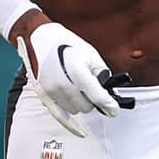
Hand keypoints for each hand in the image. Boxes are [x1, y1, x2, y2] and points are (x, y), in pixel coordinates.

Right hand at [15, 22, 121, 137]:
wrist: (45, 41)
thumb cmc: (68, 45)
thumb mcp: (91, 55)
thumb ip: (103, 74)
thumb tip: (111, 92)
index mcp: (77, 71)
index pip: (97, 96)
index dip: (109, 105)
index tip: (114, 109)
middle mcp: (62, 83)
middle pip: (86, 107)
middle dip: (92, 100)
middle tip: (92, 89)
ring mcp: (52, 91)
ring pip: (74, 110)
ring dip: (79, 104)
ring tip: (78, 88)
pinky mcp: (44, 95)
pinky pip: (60, 115)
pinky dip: (70, 116)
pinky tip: (77, 118)